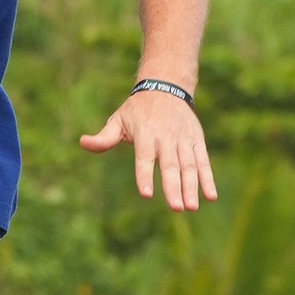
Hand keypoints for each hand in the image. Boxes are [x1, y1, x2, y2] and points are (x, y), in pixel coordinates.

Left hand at [79, 86, 217, 209]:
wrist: (166, 86)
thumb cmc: (137, 110)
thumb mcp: (118, 119)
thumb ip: (104, 137)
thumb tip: (83, 142)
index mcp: (145, 134)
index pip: (144, 158)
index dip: (144, 175)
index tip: (146, 194)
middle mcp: (165, 137)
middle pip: (170, 165)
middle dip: (173, 187)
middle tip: (176, 208)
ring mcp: (183, 139)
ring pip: (188, 166)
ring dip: (192, 187)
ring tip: (192, 207)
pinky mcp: (196, 140)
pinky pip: (203, 161)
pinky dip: (208, 178)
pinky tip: (211, 196)